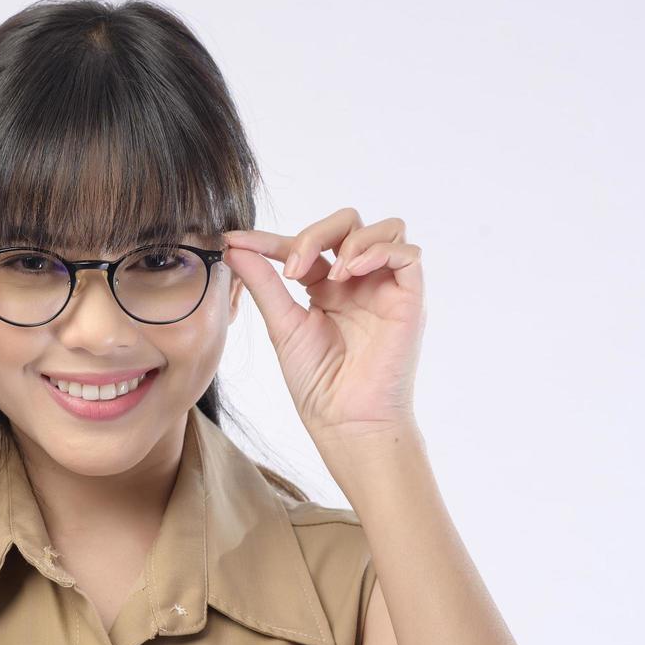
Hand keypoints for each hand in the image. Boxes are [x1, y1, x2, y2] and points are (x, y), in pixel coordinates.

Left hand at [222, 207, 425, 444]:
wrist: (345, 420)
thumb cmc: (317, 383)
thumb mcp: (282, 325)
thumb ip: (263, 283)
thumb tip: (234, 247)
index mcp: (327, 287)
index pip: (305, 245)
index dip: (271, 239)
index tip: (237, 240)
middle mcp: (360, 282)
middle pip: (347, 224)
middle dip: (315, 233)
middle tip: (293, 268)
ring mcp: (386, 288)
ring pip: (385, 229)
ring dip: (351, 240)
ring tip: (331, 274)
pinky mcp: (410, 299)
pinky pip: (409, 254)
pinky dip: (379, 251)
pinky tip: (351, 272)